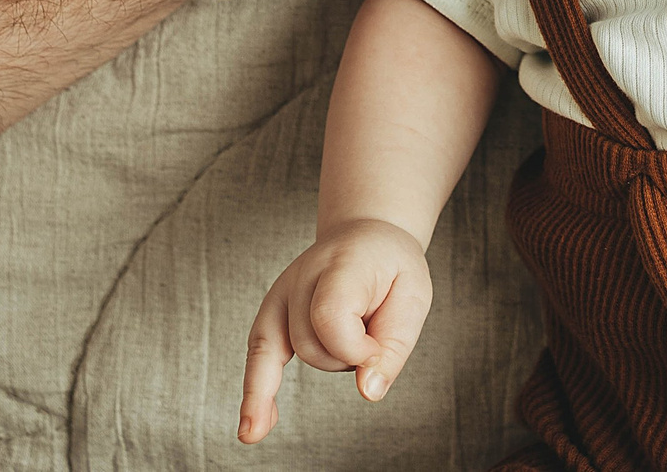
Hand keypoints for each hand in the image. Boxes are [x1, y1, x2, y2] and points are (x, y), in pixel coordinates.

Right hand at [240, 218, 432, 442]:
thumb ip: (393, 346)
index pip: (328, 317)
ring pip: (296, 353)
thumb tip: (367, 392)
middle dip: (348, 355)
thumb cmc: (392, 267)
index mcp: (342, 263)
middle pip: (312, 344)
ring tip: (354, 329)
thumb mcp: (414, 297)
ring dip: (331, 358)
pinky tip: (253, 431)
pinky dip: (256, 394)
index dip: (356, 348)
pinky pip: (258, 356)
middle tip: (375, 328)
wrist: (367, 236)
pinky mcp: (271, 312)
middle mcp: (303, 275)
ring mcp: (282, 292)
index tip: (377, 349)